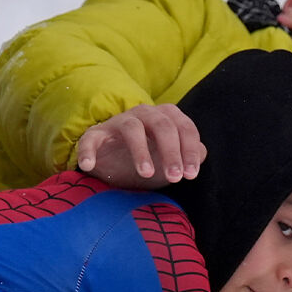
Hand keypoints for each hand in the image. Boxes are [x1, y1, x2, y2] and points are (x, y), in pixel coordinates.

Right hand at [75, 103, 205, 188]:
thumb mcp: (172, 159)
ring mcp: (119, 122)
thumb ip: (190, 154)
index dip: (190, 151)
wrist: (113, 163)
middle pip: (162, 127)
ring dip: (140, 152)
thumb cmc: (150, 158)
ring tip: (146, 174)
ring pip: (132, 129)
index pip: (185, 128)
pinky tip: (89, 166)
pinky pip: (91, 139)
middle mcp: (144, 113)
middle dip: (171, 153)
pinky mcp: (95, 134)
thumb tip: (202, 153)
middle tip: (175, 178)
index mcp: (167, 116)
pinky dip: (88, 151)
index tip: (191, 175)